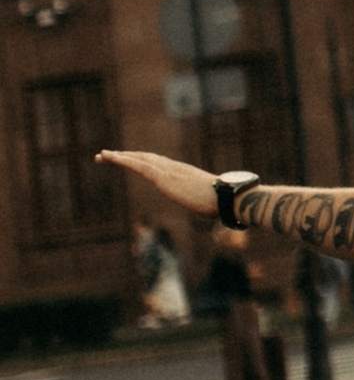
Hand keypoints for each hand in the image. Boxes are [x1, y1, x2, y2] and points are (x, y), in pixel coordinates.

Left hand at [96, 149, 219, 218]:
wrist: (226, 197)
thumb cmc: (223, 204)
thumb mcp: (210, 206)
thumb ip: (208, 209)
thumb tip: (219, 224)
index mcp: (183, 174)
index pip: (158, 164)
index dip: (142, 161)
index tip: (130, 161)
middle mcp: (174, 168)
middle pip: (146, 158)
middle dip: (127, 156)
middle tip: (107, 155)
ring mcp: (168, 170)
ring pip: (139, 159)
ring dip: (119, 156)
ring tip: (102, 155)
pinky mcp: (162, 176)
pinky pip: (138, 165)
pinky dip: (123, 159)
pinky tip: (110, 157)